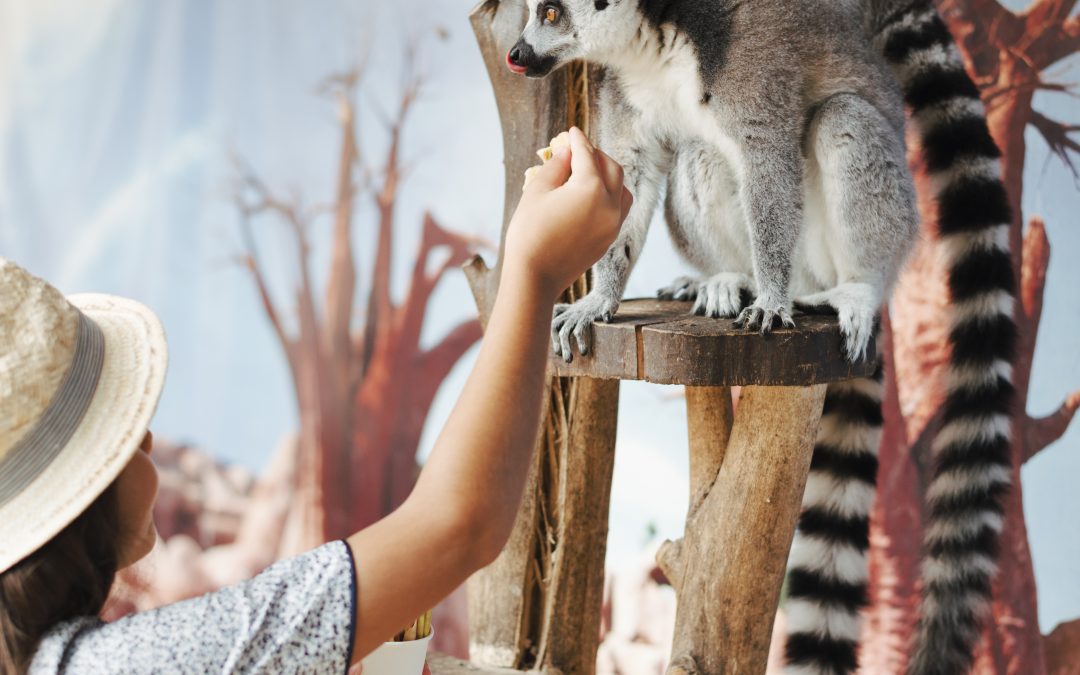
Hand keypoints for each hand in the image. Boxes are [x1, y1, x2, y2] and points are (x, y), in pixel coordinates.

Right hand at [503, 126, 632, 299]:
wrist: (535, 277)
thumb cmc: (529, 232)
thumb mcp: (537, 191)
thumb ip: (556, 166)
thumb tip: (567, 152)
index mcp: (591, 188)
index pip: (587, 155)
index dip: (577, 140)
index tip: (571, 132)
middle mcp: (610, 204)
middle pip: (612, 168)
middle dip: (596, 155)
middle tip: (578, 150)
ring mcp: (613, 224)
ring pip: (621, 189)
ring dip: (608, 175)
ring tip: (588, 172)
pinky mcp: (610, 238)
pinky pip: (619, 209)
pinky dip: (610, 196)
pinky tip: (593, 195)